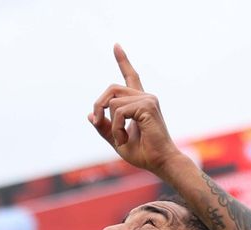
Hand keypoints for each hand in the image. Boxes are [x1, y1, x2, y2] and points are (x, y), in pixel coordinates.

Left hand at [89, 44, 183, 175]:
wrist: (160, 162)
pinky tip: (124, 138)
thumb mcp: (117, 139)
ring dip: (110, 124)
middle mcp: (145, 97)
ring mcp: (148, 99)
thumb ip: (104, 127)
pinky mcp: (147, 106)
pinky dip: (115, 128)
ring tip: (121, 139)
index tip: (116, 45)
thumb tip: (89, 115)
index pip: (131, 76)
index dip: (123, 60)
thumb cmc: (143, 153)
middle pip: (111, 89)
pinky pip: (118, 112)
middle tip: (97, 122)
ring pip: (112, 102)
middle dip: (98, 105)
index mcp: (139, 102)